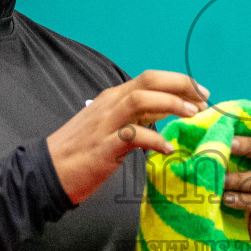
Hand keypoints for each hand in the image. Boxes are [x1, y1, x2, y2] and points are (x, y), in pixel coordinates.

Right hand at [46, 70, 208, 203]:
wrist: (47, 171)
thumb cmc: (81, 151)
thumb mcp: (111, 126)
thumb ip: (137, 117)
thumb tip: (168, 112)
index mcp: (113, 98)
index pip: (150, 79)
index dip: (179, 82)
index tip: (200, 93)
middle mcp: (110, 104)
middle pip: (148, 82)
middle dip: (180, 86)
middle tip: (203, 100)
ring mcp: (105, 124)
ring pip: (141, 100)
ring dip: (170, 104)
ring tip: (192, 115)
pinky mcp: (103, 147)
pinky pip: (133, 136)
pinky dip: (154, 140)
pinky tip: (168, 149)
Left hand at [224, 115, 250, 236]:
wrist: (238, 217)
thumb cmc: (231, 180)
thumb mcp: (229, 158)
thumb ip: (222, 138)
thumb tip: (200, 116)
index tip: (246, 119)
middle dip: (250, 146)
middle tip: (227, 145)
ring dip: (241, 179)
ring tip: (219, 180)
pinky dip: (243, 200)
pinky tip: (226, 199)